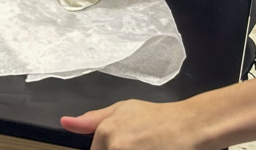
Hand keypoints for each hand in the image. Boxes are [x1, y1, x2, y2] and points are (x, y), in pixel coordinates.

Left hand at [62, 99, 207, 149]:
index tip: (124, 144)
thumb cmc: (157, 118)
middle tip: (137, 144)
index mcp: (106, 133)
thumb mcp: (122, 109)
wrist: (190, 126)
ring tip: (145, 146)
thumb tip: (66, 123)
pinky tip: (149, 149)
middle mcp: (115, 147)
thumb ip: (92, 119)